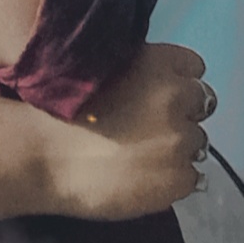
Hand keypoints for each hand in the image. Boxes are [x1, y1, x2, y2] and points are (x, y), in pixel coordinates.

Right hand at [40, 43, 213, 220]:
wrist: (43, 152)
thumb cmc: (62, 105)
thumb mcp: (104, 66)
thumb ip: (141, 69)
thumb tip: (157, 81)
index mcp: (159, 63)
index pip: (194, 68)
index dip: (176, 81)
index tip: (157, 93)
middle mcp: (176, 98)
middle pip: (200, 105)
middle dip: (180, 113)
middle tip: (149, 126)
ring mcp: (180, 140)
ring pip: (195, 142)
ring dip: (176, 146)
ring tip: (142, 155)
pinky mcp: (178, 178)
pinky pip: (189, 176)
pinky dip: (171, 178)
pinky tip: (142, 177)